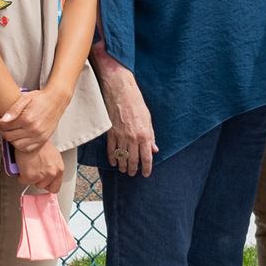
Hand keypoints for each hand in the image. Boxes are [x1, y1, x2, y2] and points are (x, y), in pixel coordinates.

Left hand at [0, 87, 60, 151]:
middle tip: (3, 126)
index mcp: (27, 118)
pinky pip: (27, 148)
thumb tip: (3, 119)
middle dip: (3, 131)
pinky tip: (19, 138)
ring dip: (11, 139)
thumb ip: (13, 109)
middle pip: (9, 136)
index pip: (5, 126)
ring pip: (17, 144)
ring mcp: (38, 136)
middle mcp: (33, 129)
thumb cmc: (41, 98)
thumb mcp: (25, 98)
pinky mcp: (43, 140)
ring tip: (11, 131)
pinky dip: (21, 145)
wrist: (56, 101)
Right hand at [16, 139, 65, 193]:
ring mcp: (41, 175)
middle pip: (43, 186)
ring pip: (33, 184)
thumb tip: (49, 176)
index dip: (48, 185)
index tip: (43, 183)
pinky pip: (23, 181)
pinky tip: (23, 167)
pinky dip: (21, 175)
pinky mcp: (30, 176)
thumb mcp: (53, 156)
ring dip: (29, 177)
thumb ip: (53, 167)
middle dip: (37, 179)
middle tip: (34, 169)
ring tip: (29, 166)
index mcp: (59, 168)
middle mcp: (52, 173)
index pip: (55, 187)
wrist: (29, 137)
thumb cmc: (39, 144)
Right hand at [97, 58, 156, 177]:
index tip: (146, 174)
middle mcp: (132, 138)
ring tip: (124, 170)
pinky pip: (111, 149)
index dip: (146, 168)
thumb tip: (154, 149)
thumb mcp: (148, 119)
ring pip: (121, 157)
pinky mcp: (110, 132)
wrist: (121, 91)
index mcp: (144, 134)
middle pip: (133, 160)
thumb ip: (151, 136)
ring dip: (123, 166)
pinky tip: (114, 162)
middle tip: (133, 174)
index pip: (146, 157)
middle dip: (133, 169)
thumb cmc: (136, 103)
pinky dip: (112, 158)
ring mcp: (120, 136)